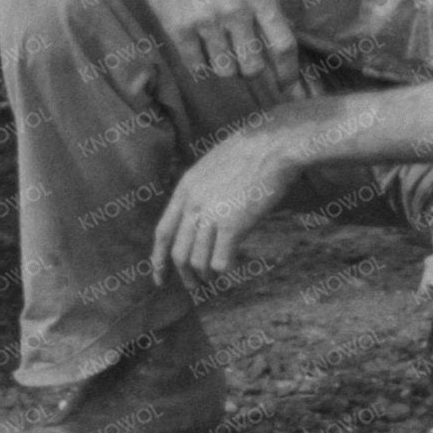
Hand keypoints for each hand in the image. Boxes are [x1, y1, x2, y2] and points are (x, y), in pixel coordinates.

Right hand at [128, 0, 301, 87]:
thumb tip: (276, 36)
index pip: (283, 44)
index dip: (289, 72)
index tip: (289, 87)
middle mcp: (235, 10)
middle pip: (253, 66)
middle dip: (250, 69)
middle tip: (243, 60)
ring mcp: (206, 21)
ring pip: (224, 69)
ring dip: (224, 66)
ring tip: (218, 50)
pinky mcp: (179, 28)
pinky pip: (196, 65)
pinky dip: (200, 64)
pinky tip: (198, 50)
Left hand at [152, 127, 300, 289]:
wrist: (273, 145)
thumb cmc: (251, 151)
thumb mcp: (212, 165)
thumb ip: (202, 190)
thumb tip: (201, 214)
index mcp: (185, 188)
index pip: (163, 232)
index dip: (159, 259)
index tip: (159, 277)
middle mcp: (192, 204)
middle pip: (178, 252)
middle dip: (184, 275)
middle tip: (194, 287)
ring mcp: (211, 215)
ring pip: (197, 261)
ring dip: (204, 276)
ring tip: (213, 281)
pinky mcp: (233, 225)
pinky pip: (220, 261)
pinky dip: (223, 271)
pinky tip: (230, 272)